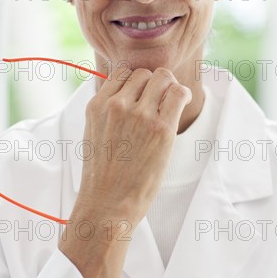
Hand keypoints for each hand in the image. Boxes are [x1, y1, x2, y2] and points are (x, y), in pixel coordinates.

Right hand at [74, 66, 191, 228]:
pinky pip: (178, 93)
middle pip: (144, 73)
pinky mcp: (161, 128)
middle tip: (160, 101)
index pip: (123, 72)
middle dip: (154, 84)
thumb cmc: (102, 176)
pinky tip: (181, 104)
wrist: (107, 204)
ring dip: (169, 88)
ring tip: (170, 104)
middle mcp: (117, 105)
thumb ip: (108, 111)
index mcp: (98, 105)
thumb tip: (129, 94)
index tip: (143, 94)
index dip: (136, 82)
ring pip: (163, 78)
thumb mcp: (93, 133)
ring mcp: (140, 115)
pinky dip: (183, 94)